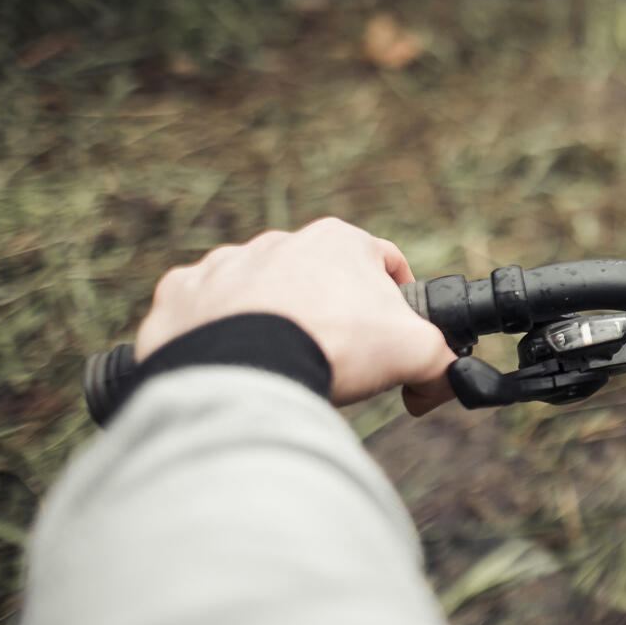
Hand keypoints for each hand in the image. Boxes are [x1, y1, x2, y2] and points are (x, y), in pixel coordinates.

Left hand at [135, 217, 456, 410]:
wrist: (243, 370)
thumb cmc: (333, 346)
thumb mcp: (415, 352)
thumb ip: (443, 363)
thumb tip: (445, 383)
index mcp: (339, 241)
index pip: (384, 261)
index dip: (397, 297)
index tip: (393, 332)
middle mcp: (279, 242)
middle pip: (318, 279)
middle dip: (328, 312)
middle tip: (336, 359)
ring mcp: (224, 266)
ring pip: (258, 292)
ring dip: (270, 320)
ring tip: (278, 365)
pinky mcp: (180, 295)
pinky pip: (202, 312)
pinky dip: (216, 334)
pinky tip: (232, 364)